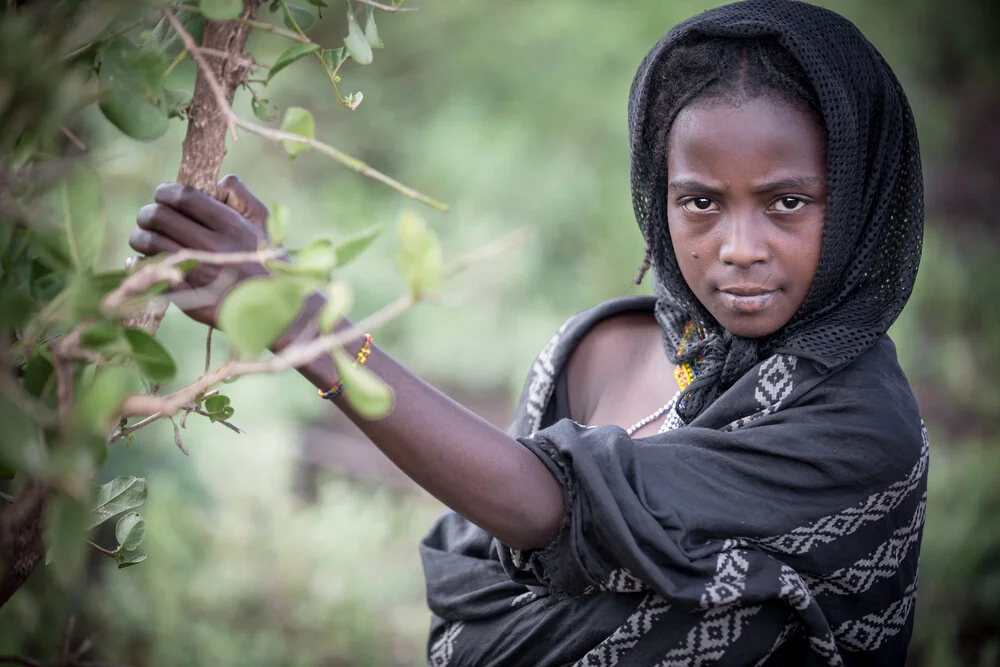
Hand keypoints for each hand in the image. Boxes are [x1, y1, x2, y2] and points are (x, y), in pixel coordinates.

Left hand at [129, 175, 272, 327]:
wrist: (275, 310)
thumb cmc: (267, 263)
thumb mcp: (264, 225)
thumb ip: (242, 197)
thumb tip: (219, 180)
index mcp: (229, 225)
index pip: (182, 196)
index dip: (165, 192)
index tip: (163, 196)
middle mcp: (211, 246)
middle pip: (158, 217)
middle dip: (148, 214)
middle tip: (150, 219)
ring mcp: (197, 272)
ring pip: (148, 243)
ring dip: (140, 238)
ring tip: (145, 239)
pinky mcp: (186, 295)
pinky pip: (149, 273)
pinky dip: (138, 264)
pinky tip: (141, 261)